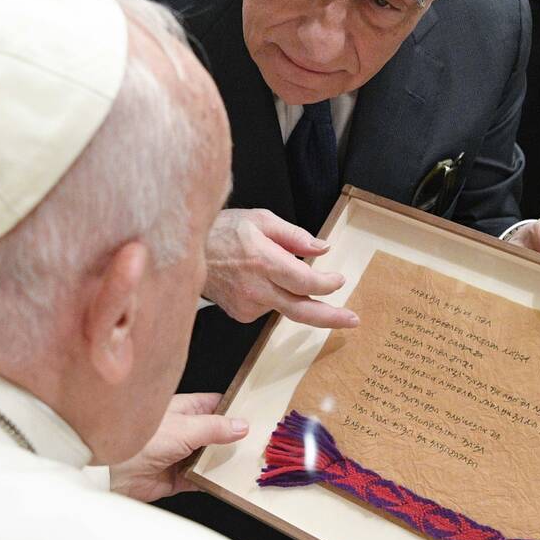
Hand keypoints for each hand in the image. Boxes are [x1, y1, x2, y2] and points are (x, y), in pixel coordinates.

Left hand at [107, 393, 248, 501]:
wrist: (115, 472)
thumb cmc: (142, 440)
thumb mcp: (185, 428)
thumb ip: (215, 427)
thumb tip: (242, 425)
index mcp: (183, 409)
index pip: (215, 404)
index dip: (234, 408)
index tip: (255, 413)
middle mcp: (183, 431)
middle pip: (215, 433)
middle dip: (233, 438)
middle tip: (258, 440)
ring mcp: (180, 455)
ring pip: (210, 456)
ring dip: (224, 461)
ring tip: (249, 462)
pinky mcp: (177, 478)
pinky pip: (201, 479)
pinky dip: (213, 482)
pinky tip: (228, 482)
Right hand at [203, 208, 358, 328]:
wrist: (187, 252)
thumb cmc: (223, 232)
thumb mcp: (261, 220)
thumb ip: (295, 236)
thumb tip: (322, 249)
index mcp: (263, 261)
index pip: (305, 282)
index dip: (327, 284)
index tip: (339, 280)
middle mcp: (256, 288)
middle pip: (301, 310)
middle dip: (331, 318)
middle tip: (352, 320)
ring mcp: (247, 305)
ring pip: (286, 306)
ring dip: (294, 294)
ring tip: (270, 268)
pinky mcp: (242, 314)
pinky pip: (270, 307)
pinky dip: (274, 294)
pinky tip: (258, 279)